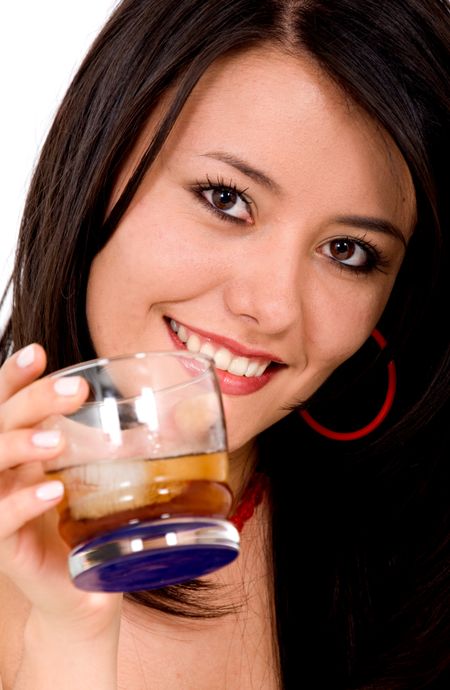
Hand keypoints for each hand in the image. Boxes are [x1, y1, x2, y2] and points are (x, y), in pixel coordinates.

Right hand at [0, 344, 120, 636]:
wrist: (85, 594)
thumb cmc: (93, 528)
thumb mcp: (105, 478)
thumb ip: (120, 445)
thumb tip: (181, 409)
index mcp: (25, 451)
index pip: (7, 403)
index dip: (15, 376)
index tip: (40, 352)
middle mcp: (5, 474)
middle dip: (31, 399)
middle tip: (76, 390)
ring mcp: (0, 508)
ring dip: (21, 444)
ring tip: (57, 439)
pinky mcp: (7, 548)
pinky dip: (23, 503)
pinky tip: (54, 492)